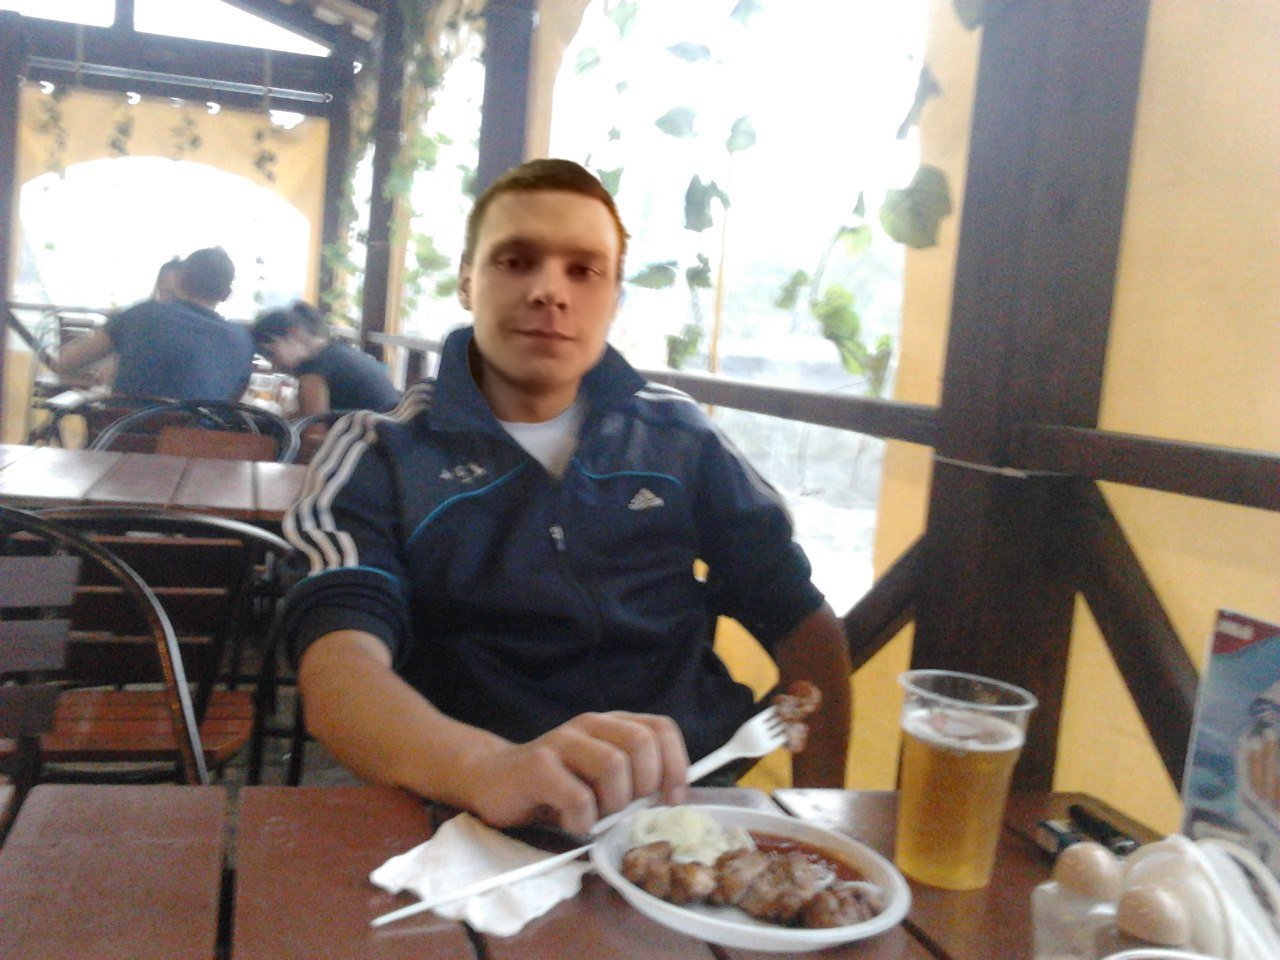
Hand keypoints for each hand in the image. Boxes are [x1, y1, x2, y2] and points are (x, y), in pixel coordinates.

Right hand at [462, 712, 688, 835]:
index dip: (676, 764)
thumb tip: (673, 799)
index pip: (660, 728)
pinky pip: (578, 796)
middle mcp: (590, 724)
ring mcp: (562, 740)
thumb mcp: (601, 779)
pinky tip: (573, 823)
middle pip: (641, 743)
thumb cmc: (557, 787)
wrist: (493, 781)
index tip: (672, 799)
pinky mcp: (538, 764)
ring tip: (596, 816)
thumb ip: (634, 779)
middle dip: (644, 785)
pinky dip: (584, 820)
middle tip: (625, 809)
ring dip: (613, 804)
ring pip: (613, 766)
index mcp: (612, 724)